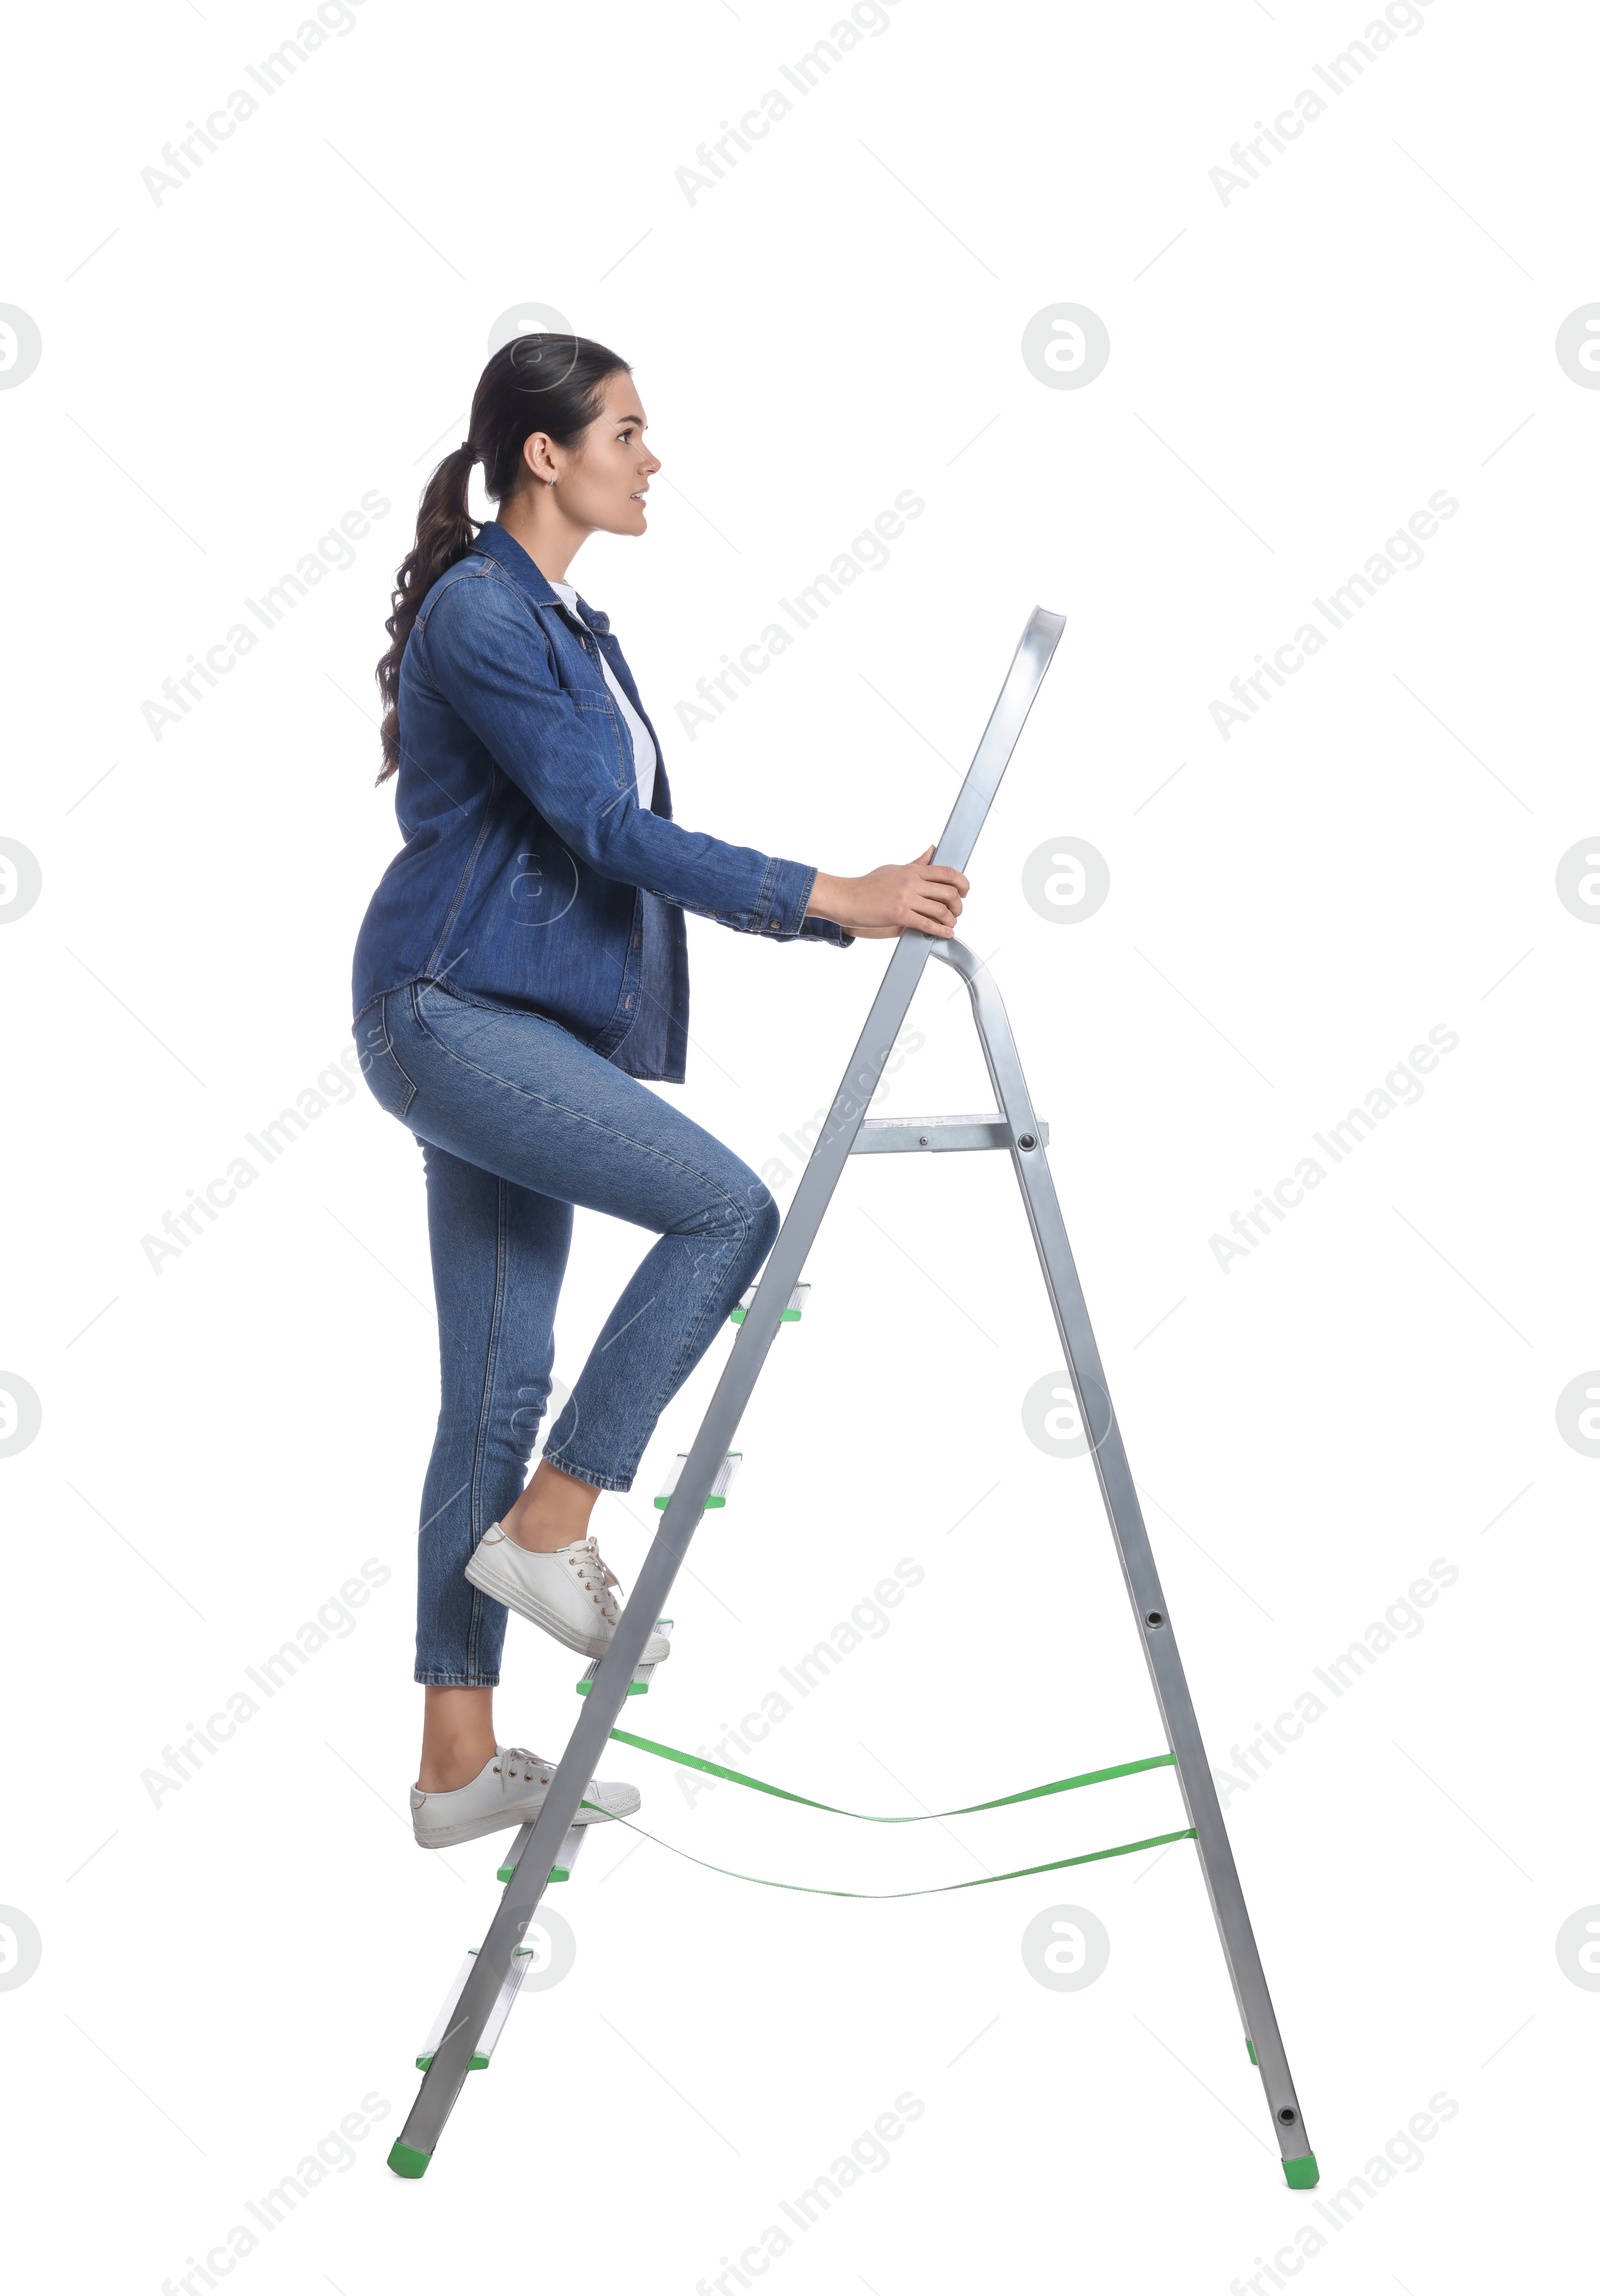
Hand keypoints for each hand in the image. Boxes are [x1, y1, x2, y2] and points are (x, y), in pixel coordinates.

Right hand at [806, 846, 968, 939]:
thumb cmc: (868, 885)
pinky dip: (940, 931)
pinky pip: (927, 924)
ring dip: (951, 920)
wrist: (846, 898)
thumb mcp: (894, 869)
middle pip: (949, 892)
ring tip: (950, 924)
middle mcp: (912, 882)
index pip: (947, 872)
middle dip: (959, 905)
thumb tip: (932, 850)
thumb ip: (916, 863)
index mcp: (912, 870)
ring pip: (941, 910)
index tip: (965, 891)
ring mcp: (906, 898)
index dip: (962, 883)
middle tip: (957, 911)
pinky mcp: (899, 915)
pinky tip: (946, 933)